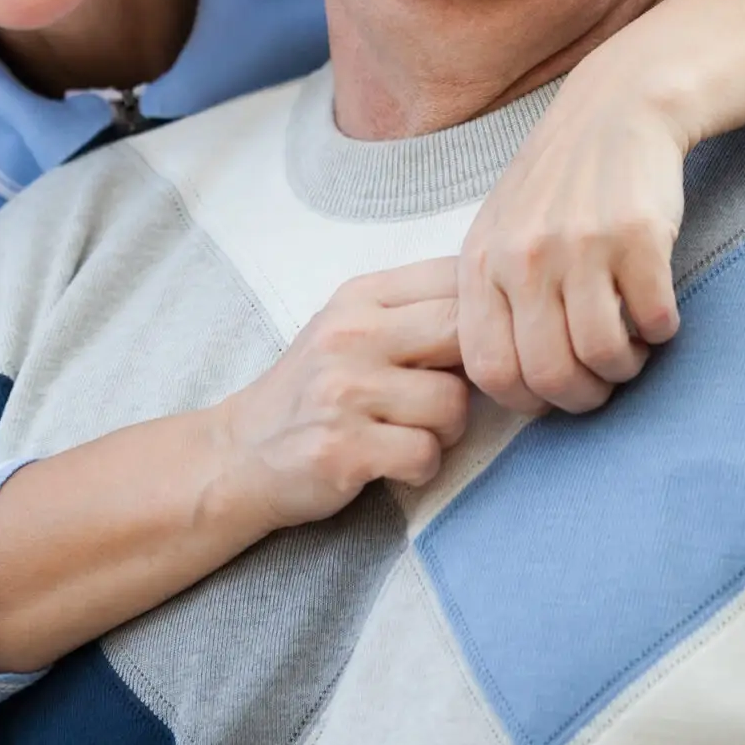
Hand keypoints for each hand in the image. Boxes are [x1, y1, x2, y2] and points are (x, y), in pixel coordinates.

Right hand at [206, 258, 469, 532]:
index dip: (485, 314)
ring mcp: (343, 392)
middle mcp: (349, 335)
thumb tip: (503, 312)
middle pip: (462, 331)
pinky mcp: (343, 448)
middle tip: (451, 391)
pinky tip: (394, 463)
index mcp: (359, 296)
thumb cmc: (315, 390)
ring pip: (452, 403)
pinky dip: (421, 467)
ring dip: (446, 430)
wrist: (242, 452)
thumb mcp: (353, 328)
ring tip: (412, 432)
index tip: (476, 344)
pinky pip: (425, 454)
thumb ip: (416, 312)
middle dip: (474, 370)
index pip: (454, 277)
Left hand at [458, 49, 689, 416]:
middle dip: (584, 396)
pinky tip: (657, 311)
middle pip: (550, 375)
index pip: (489, 370)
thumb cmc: (559, 183)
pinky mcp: (638, 236)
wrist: (618, 109)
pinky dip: (662, 332)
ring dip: (626, 367)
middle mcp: (523, 255)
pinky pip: (655, 321)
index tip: (554, 393)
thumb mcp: (501, 230)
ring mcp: (580, 245)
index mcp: (482, 259)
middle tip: (603, 380)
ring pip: (603, 356)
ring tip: (632, 346)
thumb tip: (509, 385)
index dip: (526, 400)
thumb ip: (494, 297)